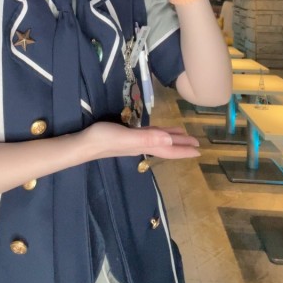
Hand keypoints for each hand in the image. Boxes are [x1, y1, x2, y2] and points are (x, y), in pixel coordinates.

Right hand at [82, 121, 200, 160]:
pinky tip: (156, 131)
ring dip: (171, 139)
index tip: (198, 151)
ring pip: (159, 140)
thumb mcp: (126, 137)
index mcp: (145, 145)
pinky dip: (157, 133)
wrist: (84, 143)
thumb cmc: (103, 138)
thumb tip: (170, 139)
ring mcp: (135, 141)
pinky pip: (149, 135)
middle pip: (166, 146)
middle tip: (196, 144)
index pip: (169, 149)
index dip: (184, 150)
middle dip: (181, 145)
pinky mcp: (127, 136)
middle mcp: (142, 145)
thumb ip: (147, 138)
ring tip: (182, 136)